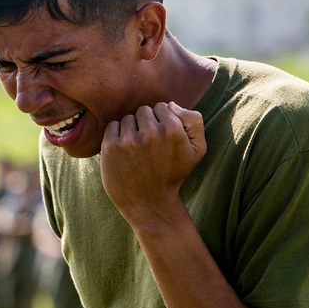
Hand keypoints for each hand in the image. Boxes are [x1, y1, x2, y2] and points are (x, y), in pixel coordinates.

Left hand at [100, 101, 205, 224]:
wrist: (149, 203)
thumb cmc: (173, 175)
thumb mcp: (197, 150)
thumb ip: (193, 121)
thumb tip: (171, 104)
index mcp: (173, 130)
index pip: (162, 106)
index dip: (162, 122)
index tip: (162, 139)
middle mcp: (150, 133)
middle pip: (143, 110)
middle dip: (146, 124)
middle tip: (149, 146)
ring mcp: (129, 140)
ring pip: (128, 118)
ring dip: (131, 130)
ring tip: (137, 150)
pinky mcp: (111, 147)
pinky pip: (112, 126)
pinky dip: (116, 135)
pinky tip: (124, 151)